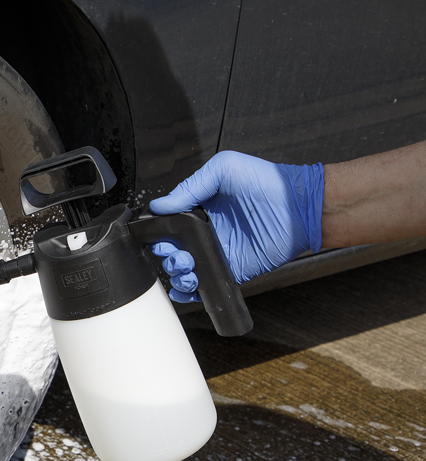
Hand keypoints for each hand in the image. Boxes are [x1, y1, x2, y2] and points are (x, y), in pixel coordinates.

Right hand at [148, 151, 323, 301]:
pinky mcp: (231, 270)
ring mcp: (218, 253)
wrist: (300, 207)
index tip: (160, 236)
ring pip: (184, 271)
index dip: (160, 233)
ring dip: (177, 273)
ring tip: (186, 266)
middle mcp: (207, 232)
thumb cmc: (268, 182)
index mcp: (200, 209)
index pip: (169, 225)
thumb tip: (160, 205)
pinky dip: (190, 292)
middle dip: (166, 255)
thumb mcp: (224, 168)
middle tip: (175, 252)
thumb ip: (189, 186)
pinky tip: (187, 287)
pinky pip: (205, 286)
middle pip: (172, 251)